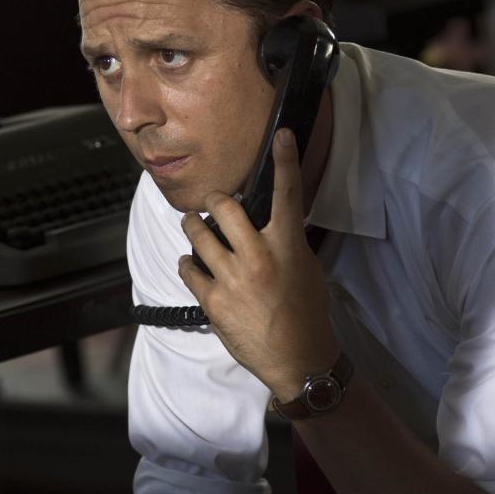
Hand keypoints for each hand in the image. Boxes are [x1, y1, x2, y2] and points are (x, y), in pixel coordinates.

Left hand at [178, 129, 338, 400]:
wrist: (298, 359)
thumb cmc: (306, 312)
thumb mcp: (306, 268)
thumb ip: (285, 241)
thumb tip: (265, 221)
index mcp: (288, 246)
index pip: (288, 194)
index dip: (285, 160)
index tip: (281, 134)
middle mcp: (258, 257)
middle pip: (224, 207)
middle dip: (214, 201)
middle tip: (213, 205)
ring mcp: (233, 278)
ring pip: (197, 235)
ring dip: (193, 227)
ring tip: (194, 227)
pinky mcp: (213, 301)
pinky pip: (188, 269)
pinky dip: (187, 263)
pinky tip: (192, 264)